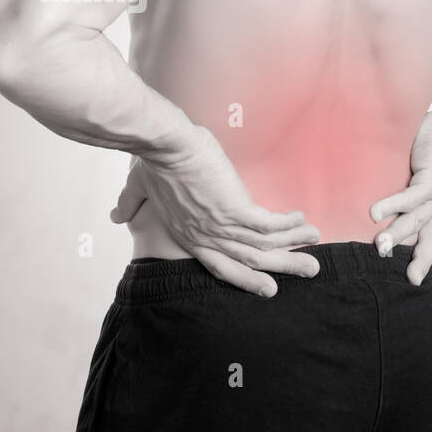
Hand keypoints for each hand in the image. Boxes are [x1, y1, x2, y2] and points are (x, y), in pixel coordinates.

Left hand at [110, 125, 320, 295]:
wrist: (164, 145)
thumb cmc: (152, 163)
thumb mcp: (138, 189)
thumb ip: (129, 204)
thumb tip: (116, 216)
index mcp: (188, 237)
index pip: (222, 266)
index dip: (247, 278)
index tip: (268, 286)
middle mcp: (207, 238)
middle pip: (250, 263)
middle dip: (283, 268)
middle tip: (309, 271)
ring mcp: (221, 226)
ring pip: (264, 247)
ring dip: (293, 245)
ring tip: (316, 241)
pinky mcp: (235, 209)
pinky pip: (269, 225)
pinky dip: (287, 225)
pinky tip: (302, 219)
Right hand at [370, 110, 431, 296]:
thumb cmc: (430, 151)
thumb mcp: (418, 183)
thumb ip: (403, 201)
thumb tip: (375, 214)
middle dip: (423, 263)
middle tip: (414, 283)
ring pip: (416, 222)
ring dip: (397, 235)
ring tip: (380, 248)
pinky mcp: (430, 178)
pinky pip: (409, 196)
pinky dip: (391, 204)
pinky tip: (374, 213)